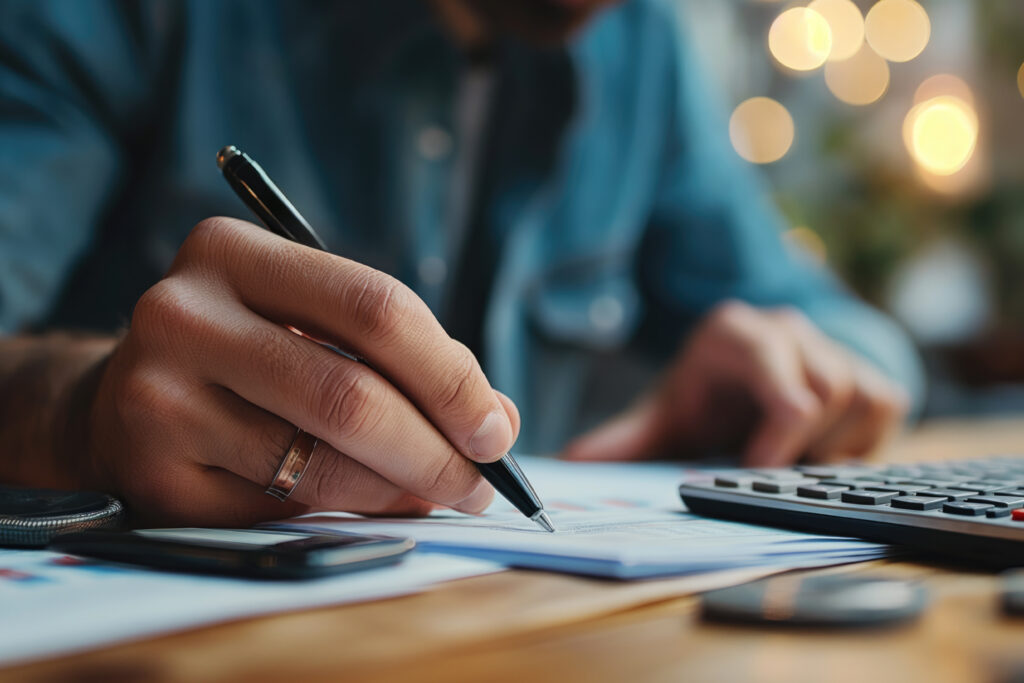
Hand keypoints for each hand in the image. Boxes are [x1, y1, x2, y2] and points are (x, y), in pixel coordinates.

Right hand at [84, 217, 518, 525]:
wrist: (120, 401)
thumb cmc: (248, 353)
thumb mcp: (311, 325)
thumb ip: (401, 359)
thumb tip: (496, 422)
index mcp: (232, 252)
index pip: (376, 308)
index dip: (451, 375)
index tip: (496, 426)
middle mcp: (183, 315)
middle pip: (351, 394)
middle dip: (436, 449)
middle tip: (479, 481)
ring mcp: (157, 397)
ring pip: (320, 462)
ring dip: (399, 489)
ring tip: (435, 492)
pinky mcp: (154, 474)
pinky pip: (282, 508)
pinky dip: (346, 511)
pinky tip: (369, 502)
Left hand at [564, 301, 908, 466]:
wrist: (747, 386)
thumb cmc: (704, 403)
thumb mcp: (665, 419)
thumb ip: (625, 441)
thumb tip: (572, 463)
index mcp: (735, 331)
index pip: (773, 364)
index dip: (774, 429)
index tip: (754, 467)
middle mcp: (789, 328)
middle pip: (826, 390)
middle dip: (799, 445)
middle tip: (767, 469)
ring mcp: (835, 345)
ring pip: (861, 398)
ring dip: (829, 444)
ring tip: (788, 456)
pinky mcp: (871, 370)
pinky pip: (885, 407)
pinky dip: (859, 442)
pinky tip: (821, 451)